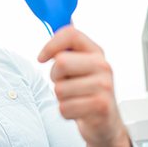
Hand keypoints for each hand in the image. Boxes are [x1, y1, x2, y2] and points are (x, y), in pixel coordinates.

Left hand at [38, 25, 129, 146]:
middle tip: (65, 83)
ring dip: (61, 97)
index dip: (50, 44)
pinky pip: (65, 107)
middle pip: (61, 62)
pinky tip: (78, 110)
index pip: (71, 34)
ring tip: (74, 98)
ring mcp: (104, 86)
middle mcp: (103, 66)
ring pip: (60, 88)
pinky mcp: (101, 106)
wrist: (105, 122)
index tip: (42, 58)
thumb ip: (66, 48)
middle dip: (55, 76)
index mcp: (95, 52)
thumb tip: (55, 24)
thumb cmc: (86, 91)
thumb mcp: (78, 66)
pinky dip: (66, 111)